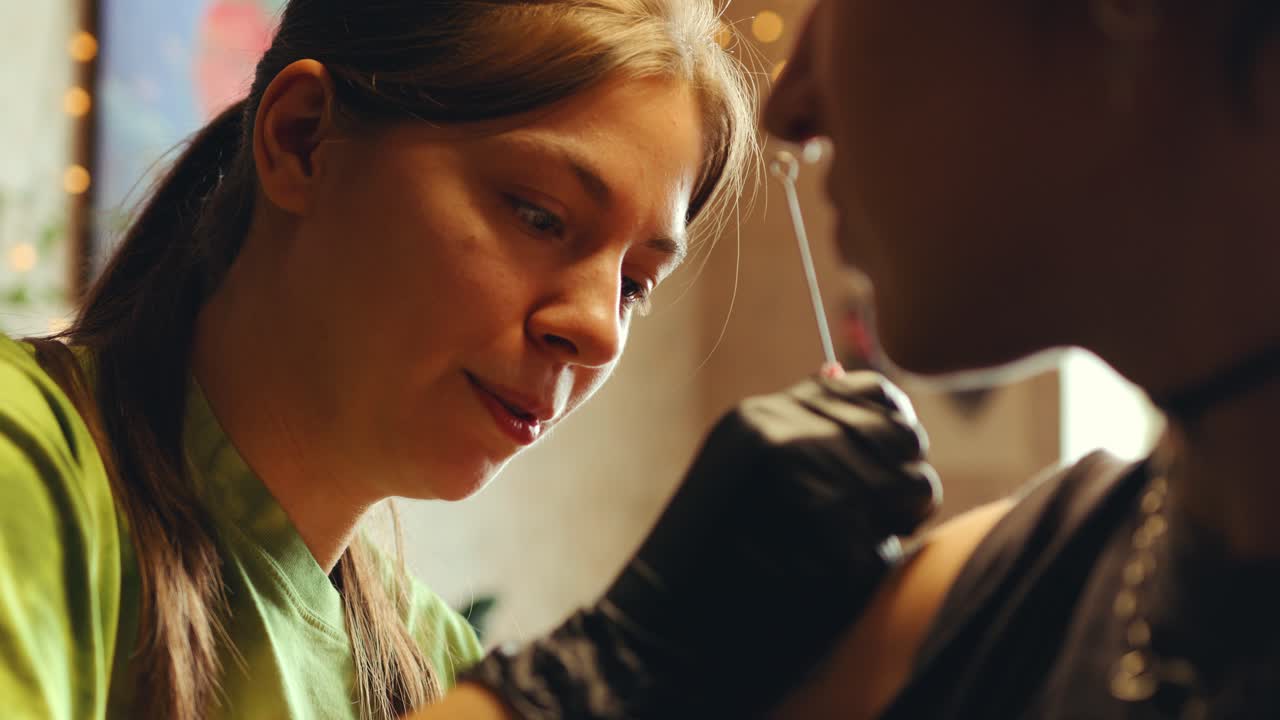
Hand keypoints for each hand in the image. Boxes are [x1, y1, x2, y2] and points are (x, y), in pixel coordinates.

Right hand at [463, 371, 940, 718]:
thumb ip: (795, 421)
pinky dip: (863, 572)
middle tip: (862, 517)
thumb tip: (838, 369)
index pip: (877, 392)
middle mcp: (787, 435)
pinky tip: (815, 580)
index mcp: (766, 415)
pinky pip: (891, 549)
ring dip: (888, 526)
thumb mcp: (743, 463)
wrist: (667, 625)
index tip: (883, 461)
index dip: (894, 427)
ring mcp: (808, 483)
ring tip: (832, 548)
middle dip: (900, 482)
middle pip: (906, 440)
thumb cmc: (713, 550)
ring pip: (913, 490)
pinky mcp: (829, 538)